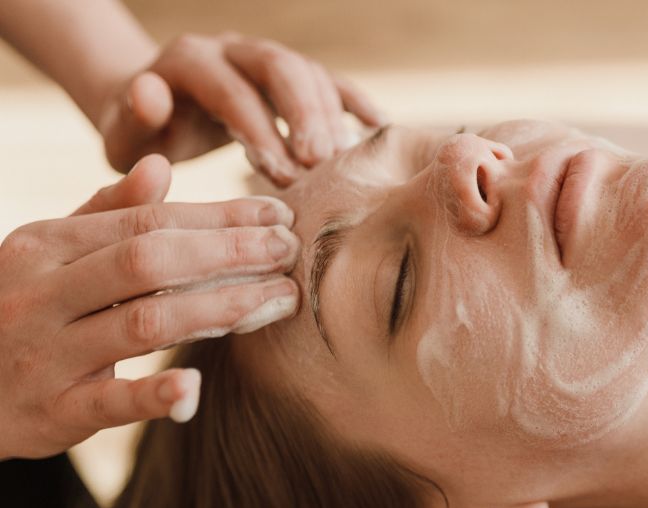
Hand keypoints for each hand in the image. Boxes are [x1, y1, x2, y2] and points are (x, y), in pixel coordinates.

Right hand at [0, 155, 301, 458]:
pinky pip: (108, 402)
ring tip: (279, 299)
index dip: (219, 217)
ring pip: (144, 323)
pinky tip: (196, 386)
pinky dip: (154, 394)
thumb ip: (103, 212)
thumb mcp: (47, 252)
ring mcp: (44, 354)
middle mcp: (42, 293)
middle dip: (229, 252)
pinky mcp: (50, 413)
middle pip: (151, 261)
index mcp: (45, 245)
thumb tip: (160, 166)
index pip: (147, 220)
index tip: (277, 215)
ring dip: (220, 308)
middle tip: (289, 251)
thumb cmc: (20, 308)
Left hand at [97, 32, 383, 185]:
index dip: (260, 129)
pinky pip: (329, 80)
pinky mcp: (289, 77)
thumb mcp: (124, 134)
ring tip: (343, 161)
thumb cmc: (142, 136)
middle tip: (323, 161)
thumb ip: (132, 117)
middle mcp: (231, 49)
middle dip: (304, 113)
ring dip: (330, 115)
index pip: (231, 89)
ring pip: (308, 72)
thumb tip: (152, 93)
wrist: (157, 114)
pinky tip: (378, 127)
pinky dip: (354, 101)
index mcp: (189, 61)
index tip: (283, 174)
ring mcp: (264, 59)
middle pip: (279, 66)